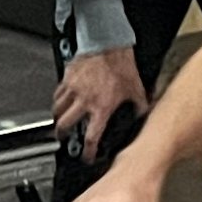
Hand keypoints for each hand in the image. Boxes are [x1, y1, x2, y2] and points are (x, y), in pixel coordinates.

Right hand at [54, 47, 149, 163]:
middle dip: (62, 135)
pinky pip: (57, 94)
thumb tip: (144, 112)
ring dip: (57, 118)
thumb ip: (140, 105)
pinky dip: (57, 100)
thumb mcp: (136, 89)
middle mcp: (84, 101)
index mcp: (101, 107)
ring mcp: (73, 90)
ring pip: (57, 110)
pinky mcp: (67, 78)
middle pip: (65, 125)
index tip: (87, 156)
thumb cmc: (121, 65)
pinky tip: (60, 101)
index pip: (91, 136)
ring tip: (59, 122)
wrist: (108, 45)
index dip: (88, 150)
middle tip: (63, 139)